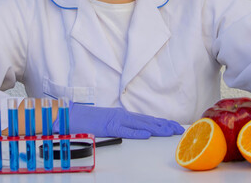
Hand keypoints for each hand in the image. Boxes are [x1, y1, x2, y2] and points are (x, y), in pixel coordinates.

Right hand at [61, 103, 184, 138]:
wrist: (72, 115)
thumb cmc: (89, 121)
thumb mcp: (110, 123)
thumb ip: (123, 126)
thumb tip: (138, 132)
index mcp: (124, 115)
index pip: (148, 119)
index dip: (163, 122)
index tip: (175, 126)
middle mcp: (123, 115)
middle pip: (148, 120)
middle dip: (165, 125)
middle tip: (179, 129)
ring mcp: (116, 120)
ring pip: (140, 124)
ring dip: (156, 128)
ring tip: (169, 132)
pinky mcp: (109, 126)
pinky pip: (125, 130)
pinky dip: (136, 132)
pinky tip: (147, 134)